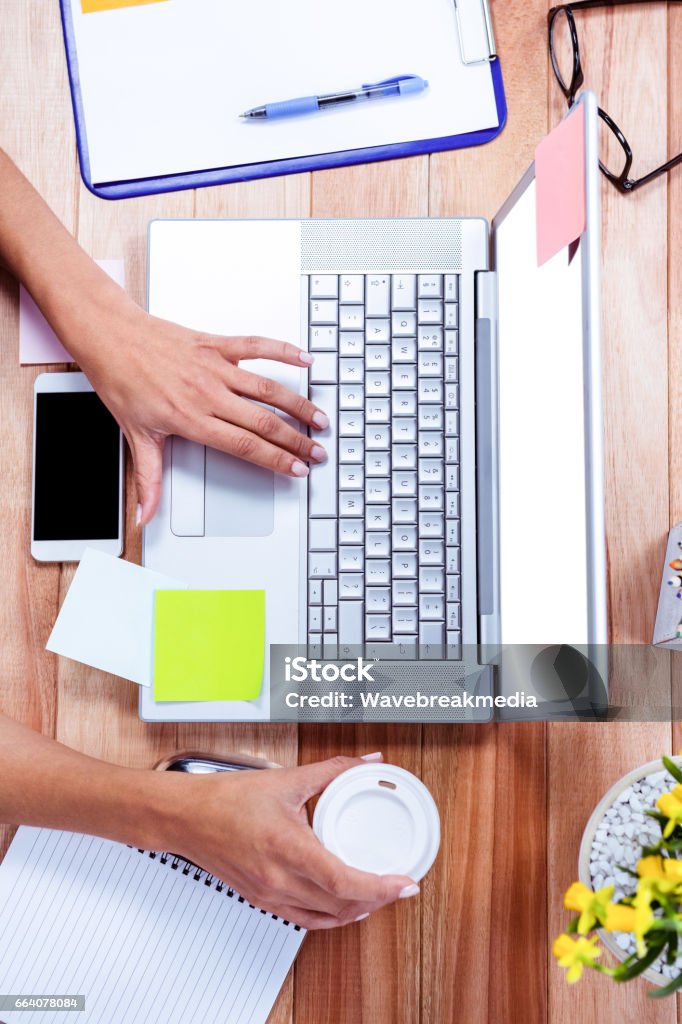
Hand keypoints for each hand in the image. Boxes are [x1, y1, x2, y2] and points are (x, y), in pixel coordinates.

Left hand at [70, 300, 328, 523]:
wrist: (110, 337)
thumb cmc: (122, 380)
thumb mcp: (136, 436)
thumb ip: (148, 480)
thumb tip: (146, 514)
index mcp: (191, 419)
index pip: (245, 445)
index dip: (276, 459)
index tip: (297, 469)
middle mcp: (207, 393)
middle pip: (264, 421)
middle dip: (296, 440)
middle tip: (317, 452)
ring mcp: (214, 367)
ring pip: (267, 388)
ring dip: (298, 404)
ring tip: (319, 418)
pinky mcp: (215, 344)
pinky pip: (255, 346)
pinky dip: (282, 351)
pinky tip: (304, 359)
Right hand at [161, 754, 418, 929]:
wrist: (186, 816)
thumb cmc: (225, 799)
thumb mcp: (287, 779)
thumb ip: (333, 770)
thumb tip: (367, 763)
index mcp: (288, 848)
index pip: (345, 881)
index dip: (381, 887)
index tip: (405, 882)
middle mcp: (279, 879)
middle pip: (341, 905)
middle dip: (377, 898)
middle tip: (398, 884)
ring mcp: (269, 894)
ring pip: (325, 918)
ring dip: (356, 910)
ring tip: (377, 895)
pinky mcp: (261, 900)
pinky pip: (304, 920)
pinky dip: (330, 917)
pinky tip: (342, 906)